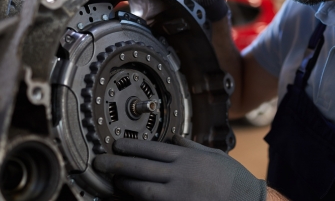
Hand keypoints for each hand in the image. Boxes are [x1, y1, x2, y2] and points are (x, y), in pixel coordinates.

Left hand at [93, 135, 266, 200]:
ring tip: (114, 180)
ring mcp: (178, 194)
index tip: (118, 144)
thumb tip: (175, 139)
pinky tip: (131, 197)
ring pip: (143, 188)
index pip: (153, 149)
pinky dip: (140, 200)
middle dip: (119, 163)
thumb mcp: (214, 155)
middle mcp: (181, 174)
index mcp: (188, 158)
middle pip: (142, 167)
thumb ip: (192, 147)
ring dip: (125, 183)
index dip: (132, 146)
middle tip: (101, 161)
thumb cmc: (232, 178)